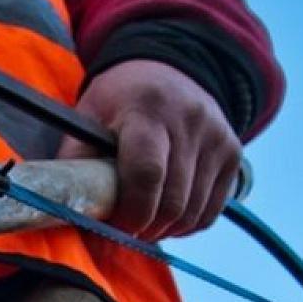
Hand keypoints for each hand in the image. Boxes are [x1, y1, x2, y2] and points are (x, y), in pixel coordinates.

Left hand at [58, 60, 240, 240]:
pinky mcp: (233, 152)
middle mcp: (190, 120)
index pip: (146, 174)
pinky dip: (187, 225)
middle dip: (146, 229)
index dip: (130, 213)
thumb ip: (77, 164)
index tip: (115, 227)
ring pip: (192, 213)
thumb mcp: (88, 119)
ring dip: (165, 231)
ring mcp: (217, 136)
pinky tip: (167, 218)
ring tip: (143, 225)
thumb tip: (69, 217)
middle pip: (172, 202)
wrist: (166, 69)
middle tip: (126, 232)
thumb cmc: (118, 101)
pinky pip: (211, 211)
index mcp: (148, 109)